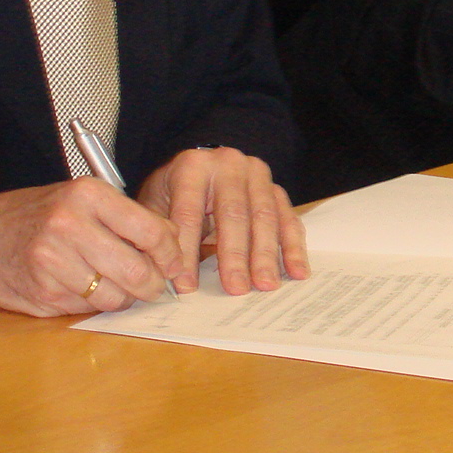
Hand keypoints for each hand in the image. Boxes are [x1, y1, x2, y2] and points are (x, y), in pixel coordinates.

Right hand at [0, 178, 182, 316]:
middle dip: (154, 285)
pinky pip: (88, 308)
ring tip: (118, 287)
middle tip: (154, 287)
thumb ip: (131, 219)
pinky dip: (95, 304)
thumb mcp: (87, 201)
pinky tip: (85, 289)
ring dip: (125, 298)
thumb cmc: (45, 215)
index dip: (171, 255)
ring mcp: (53, 261)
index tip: (176, 266)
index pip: (151, 231)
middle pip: (137, 270)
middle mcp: (70, 225)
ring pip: (115, 296)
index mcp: (89, 196)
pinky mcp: (42, 291)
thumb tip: (176, 246)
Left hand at [137, 147, 306, 295]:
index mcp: (192, 167)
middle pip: (233, 213)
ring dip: (267, 254)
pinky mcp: (276, 189)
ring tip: (266, 285)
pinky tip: (297, 271)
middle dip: (235, 255)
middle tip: (236, 289)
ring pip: (265, 216)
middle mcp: (228, 164)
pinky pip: (288, 218)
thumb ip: (160, 234)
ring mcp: (257, 175)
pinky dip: (293, 247)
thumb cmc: (172, 195)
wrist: (199, 171)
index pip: (189, 213)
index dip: (187, 251)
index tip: (186, 286)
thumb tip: (162, 273)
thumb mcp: (155, 207)